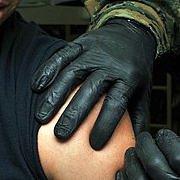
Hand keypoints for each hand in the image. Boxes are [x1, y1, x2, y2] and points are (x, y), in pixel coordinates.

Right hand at [31, 19, 155, 149]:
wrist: (132, 31)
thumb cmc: (136, 68)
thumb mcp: (143, 91)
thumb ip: (138, 117)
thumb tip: (135, 148)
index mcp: (128, 76)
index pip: (116, 102)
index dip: (105, 124)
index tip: (94, 145)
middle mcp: (110, 64)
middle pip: (90, 90)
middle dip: (74, 113)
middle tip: (61, 135)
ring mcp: (93, 52)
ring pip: (71, 74)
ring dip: (55, 96)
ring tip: (42, 118)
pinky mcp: (79, 43)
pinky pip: (61, 56)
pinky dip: (47, 70)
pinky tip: (36, 87)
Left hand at [116, 129, 179, 179]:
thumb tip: (164, 144)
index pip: (179, 153)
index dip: (167, 139)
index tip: (161, 135)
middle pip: (154, 163)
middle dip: (144, 145)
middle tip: (141, 140)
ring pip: (138, 179)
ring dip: (131, 162)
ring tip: (130, 155)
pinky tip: (122, 175)